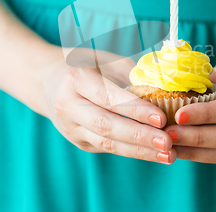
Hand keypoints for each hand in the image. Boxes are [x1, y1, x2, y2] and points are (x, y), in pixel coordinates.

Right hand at [39, 47, 175, 163]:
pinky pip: (108, 148)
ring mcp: (71, 127)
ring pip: (107, 143)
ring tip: (167, 155)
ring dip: (140, 151)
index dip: (134, 109)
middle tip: (167, 142)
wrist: (47, 81)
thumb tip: (164, 93)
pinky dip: (133, 152)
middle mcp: (68, 105)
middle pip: (106, 125)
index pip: (108, 98)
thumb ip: (132, 76)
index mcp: (76, 79)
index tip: (161, 118)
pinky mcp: (79, 142)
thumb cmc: (87, 65)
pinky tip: (155, 153)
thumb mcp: (107, 60)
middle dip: (139, 136)